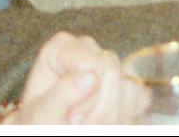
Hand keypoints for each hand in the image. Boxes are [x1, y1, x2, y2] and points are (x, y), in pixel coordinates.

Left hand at [13, 32, 145, 124]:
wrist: (53, 134)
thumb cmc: (38, 127)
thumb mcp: (41, 116)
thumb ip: (61, 96)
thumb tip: (90, 77)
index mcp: (61, 49)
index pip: (91, 61)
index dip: (88, 92)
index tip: (72, 117)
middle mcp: (87, 50)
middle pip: (112, 71)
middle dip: (100, 108)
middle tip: (80, 126)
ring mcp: (107, 66)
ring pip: (128, 86)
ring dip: (111, 117)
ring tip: (89, 127)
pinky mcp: (125, 83)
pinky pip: (139, 96)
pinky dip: (125, 117)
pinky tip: (104, 125)